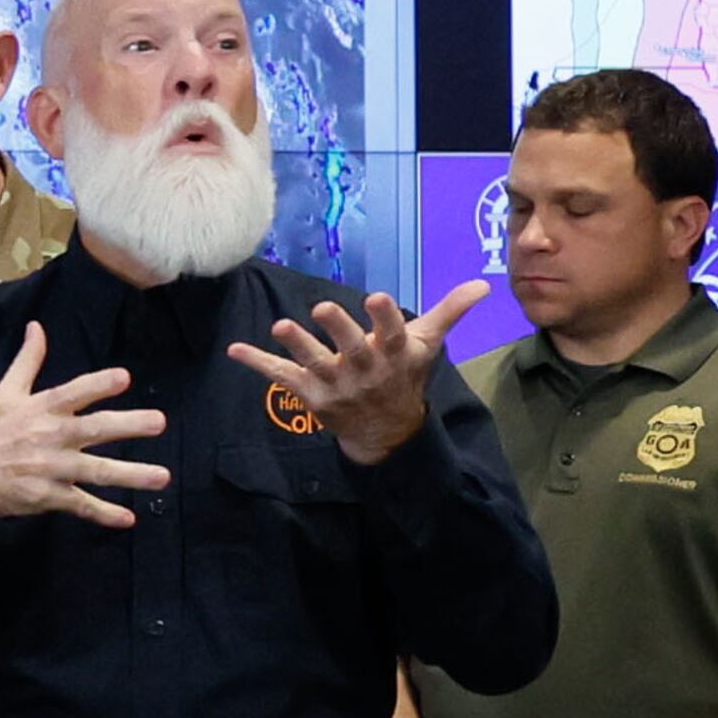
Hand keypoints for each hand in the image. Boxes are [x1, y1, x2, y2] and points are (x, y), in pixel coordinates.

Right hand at [0, 323, 171, 527]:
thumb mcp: (4, 392)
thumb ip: (28, 360)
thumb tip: (37, 326)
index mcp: (38, 409)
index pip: (72, 392)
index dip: (98, 385)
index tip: (125, 378)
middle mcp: (46, 437)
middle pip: (92, 430)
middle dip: (127, 426)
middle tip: (158, 422)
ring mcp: (46, 469)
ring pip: (94, 472)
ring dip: (129, 475)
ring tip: (162, 477)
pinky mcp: (43, 497)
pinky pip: (79, 506)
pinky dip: (103, 513)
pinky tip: (127, 518)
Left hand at [228, 282, 485, 467]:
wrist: (387, 432)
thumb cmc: (405, 376)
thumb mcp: (428, 344)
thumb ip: (449, 311)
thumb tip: (483, 284)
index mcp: (394, 354)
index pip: (392, 333)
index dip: (383, 317)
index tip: (375, 297)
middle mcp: (365, 370)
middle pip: (352, 349)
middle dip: (338, 329)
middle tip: (323, 306)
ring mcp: (336, 385)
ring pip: (315, 363)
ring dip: (297, 345)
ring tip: (280, 325)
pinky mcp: (311, 395)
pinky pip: (281, 377)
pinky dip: (257, 364)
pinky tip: (234, 349)